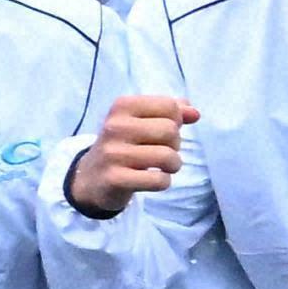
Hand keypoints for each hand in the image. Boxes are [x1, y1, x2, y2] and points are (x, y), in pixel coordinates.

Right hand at [66, 88, 198, 216]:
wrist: (93, 176)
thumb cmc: (126, 143)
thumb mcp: (143, 121)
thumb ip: (172, 112)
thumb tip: (195, 113)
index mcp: (122, 106)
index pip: (169, 106)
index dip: (176, 120)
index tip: (164, 131)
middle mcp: (114, 126)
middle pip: (170, 131)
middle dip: (176, 144)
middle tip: (163, 150)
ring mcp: (112, 153)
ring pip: (167, 156)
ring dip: (173, 165)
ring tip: (163, 167)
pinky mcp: (114, 178)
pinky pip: (158, 180)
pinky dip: (163, 182)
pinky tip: (151, 179)